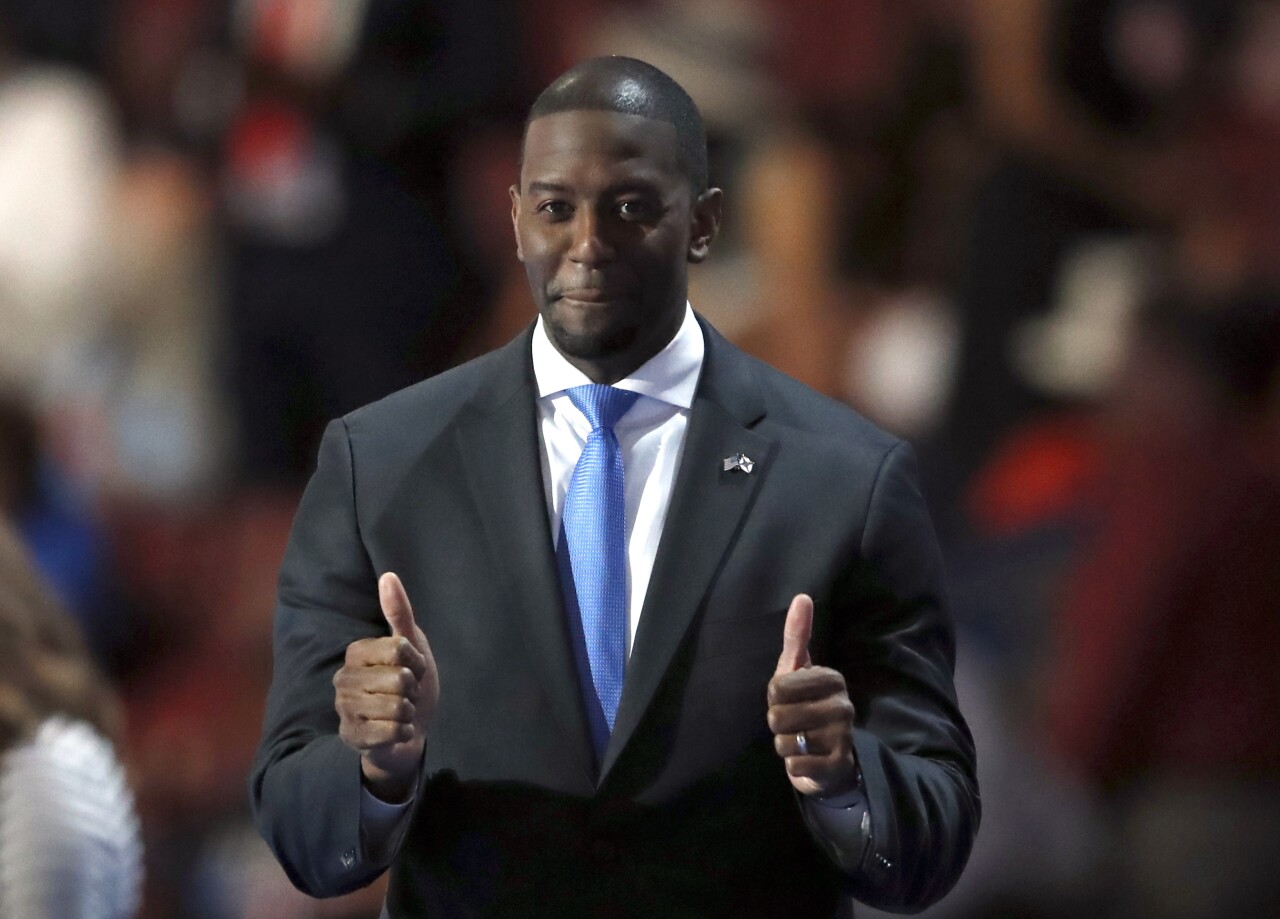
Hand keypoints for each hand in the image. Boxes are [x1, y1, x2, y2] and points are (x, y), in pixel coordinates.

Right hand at [333, 572, 438, 801]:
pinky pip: (391, 731)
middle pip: (399, 678)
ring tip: (400, 712)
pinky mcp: (351, 736)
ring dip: (409, 712)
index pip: (399, 649)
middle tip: (406, 694)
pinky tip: (397, 730)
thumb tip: (388, 576)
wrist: (409, 731)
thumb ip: (399, 613)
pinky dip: (404, 731)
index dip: (416, 662)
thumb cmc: (410, 684)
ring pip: (396, 706)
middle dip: (413, 689)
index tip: (412, 669)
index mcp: (356, 651)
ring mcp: (344, 709)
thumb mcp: (412, 646)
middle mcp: (343, 678)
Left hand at [767, 594, 858, 797]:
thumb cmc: (806, 705)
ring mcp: (844, 736)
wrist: (828, 756)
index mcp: (832, 678)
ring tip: (800, 740)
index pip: (776, 687)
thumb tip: (802, 597)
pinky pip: (795, 766)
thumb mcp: (798, 669)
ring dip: (785, 746)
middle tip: (794, 722)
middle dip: (777, 724)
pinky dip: (794, 766)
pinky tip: (808, 759)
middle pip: (777, 716)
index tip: (789, 699)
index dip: (774, 698)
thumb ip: (797, 635)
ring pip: (784, 743)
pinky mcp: (839, 765)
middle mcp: (844, 705)